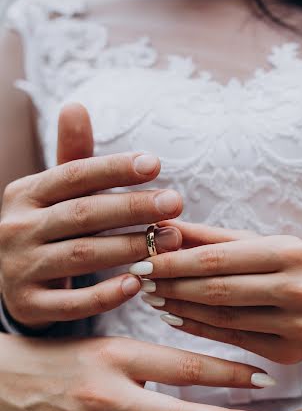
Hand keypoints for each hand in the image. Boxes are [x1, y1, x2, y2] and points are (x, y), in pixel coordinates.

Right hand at [0, 104, 182, 328]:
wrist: (14, 283)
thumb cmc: (48, 230)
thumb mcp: (54, 194)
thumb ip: (72, 159)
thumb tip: (76, 106)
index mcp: (25, 194)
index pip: (73, 175)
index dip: (114, 169)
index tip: (156, 164)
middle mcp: (16, 228)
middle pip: (82, 214)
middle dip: (133, 208)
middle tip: (176, 203)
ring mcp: (19, 269)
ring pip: (82, 256)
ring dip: (130, 248)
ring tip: (172, 241)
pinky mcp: (29, 304)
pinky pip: (72, 303)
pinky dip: (106, 295)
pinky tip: (137, 284)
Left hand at [134, 221, 301, 364]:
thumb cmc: (283, 266)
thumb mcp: (254, 243)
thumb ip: (208, 238)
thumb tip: (160, 230)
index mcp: (289, 252)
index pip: (218, 259)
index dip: (175, 262)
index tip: (141, 262)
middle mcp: (298, 288)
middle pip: (218, 290)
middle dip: (173, 286)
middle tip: (141, 283)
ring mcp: (297, 325)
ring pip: (223, 318)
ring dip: (181, 308)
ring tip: (153, 298)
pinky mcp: (289, 352)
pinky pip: (231, 339)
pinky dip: (197, 328)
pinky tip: (173, 317)